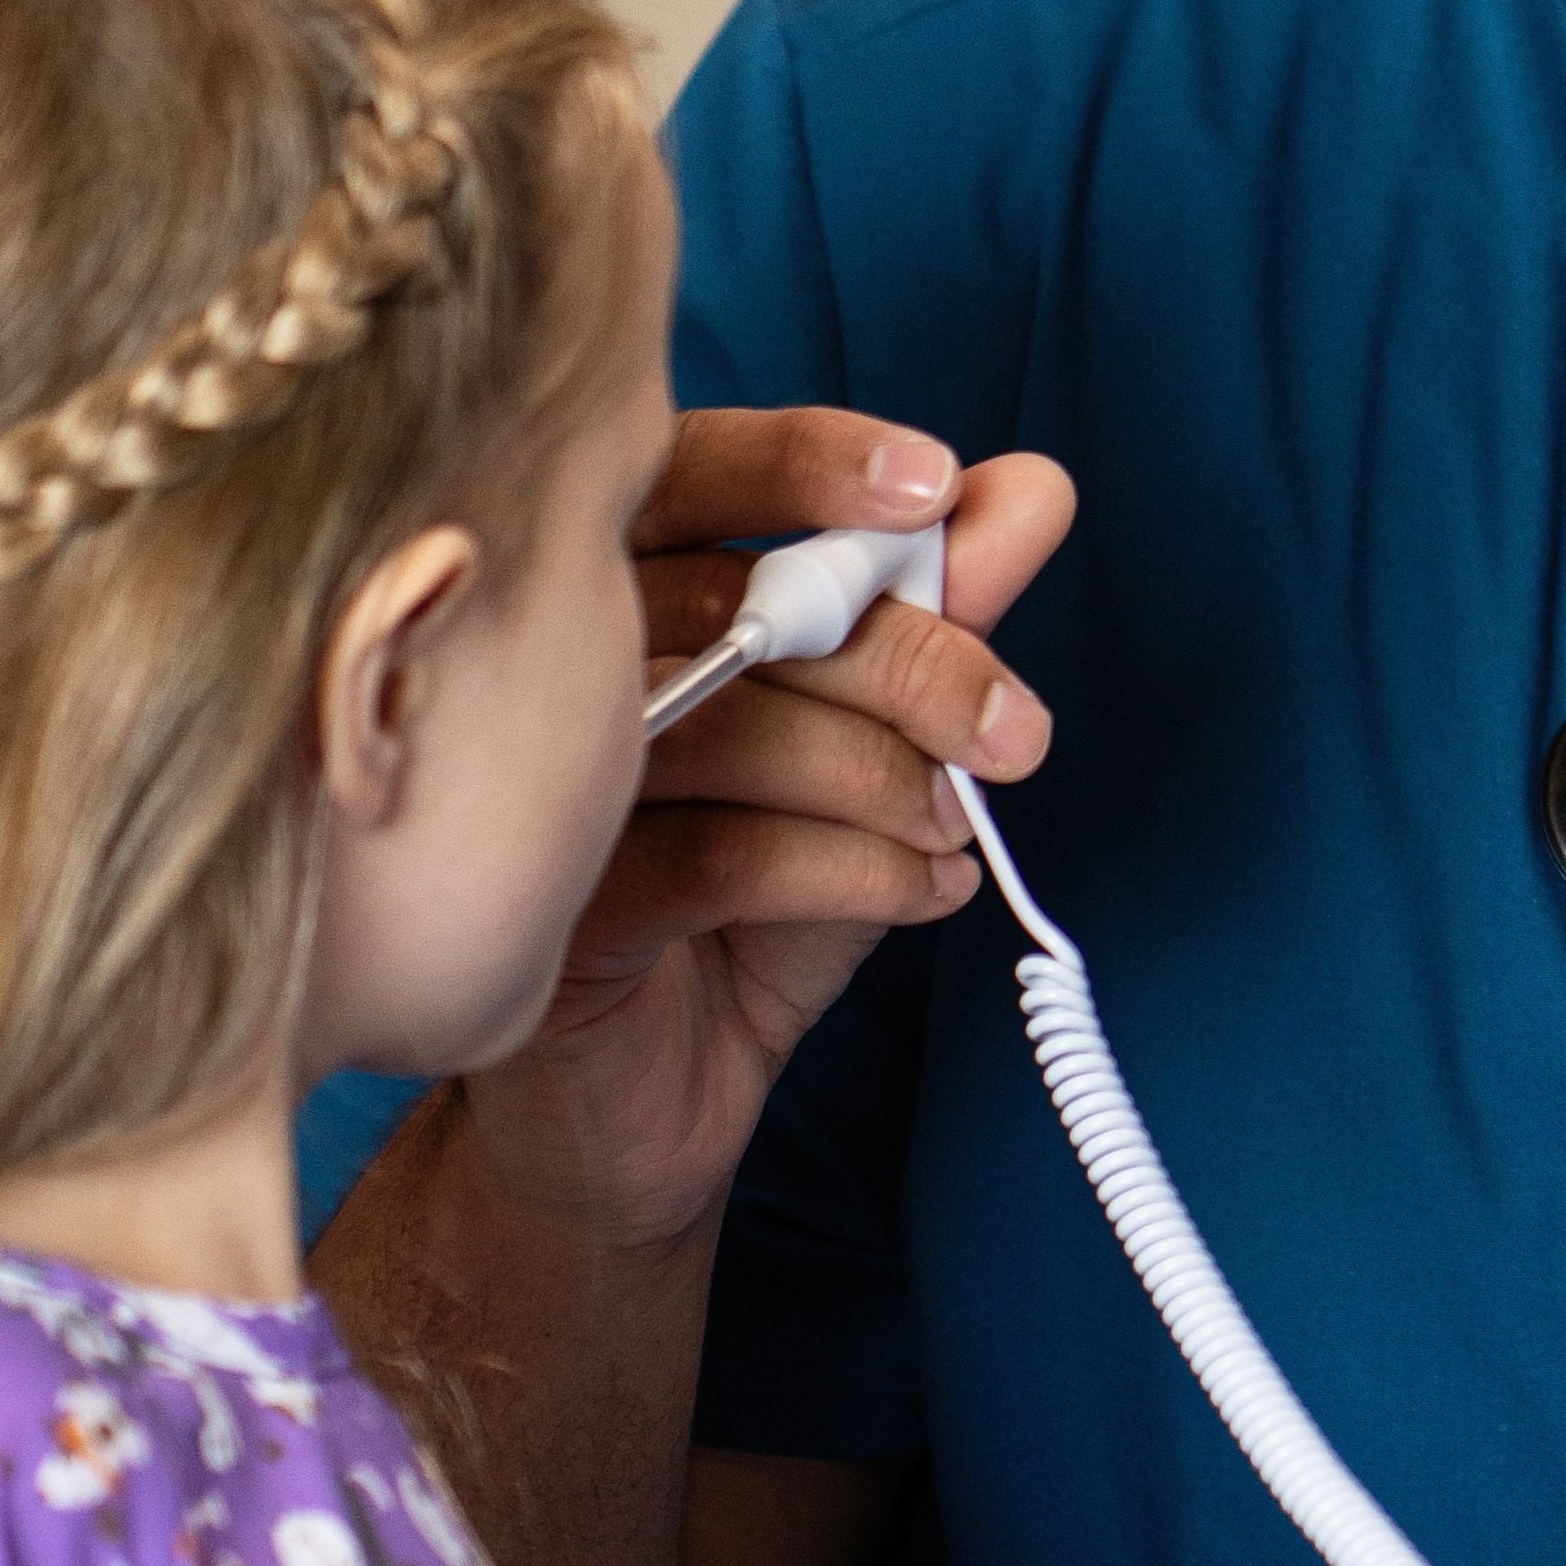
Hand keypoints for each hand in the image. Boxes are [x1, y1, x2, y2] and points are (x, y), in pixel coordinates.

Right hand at [460, 406, 1074, 1258]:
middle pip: (734, 600)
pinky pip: (720, 855)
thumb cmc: (745, 901)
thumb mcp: (868, 745)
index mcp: (622, 592)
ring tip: (954, 833)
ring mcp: (537, 784)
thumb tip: (1028, 490)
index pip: (690, 472)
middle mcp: (556, 666)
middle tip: (1015, 729)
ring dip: (887, 778)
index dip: (804, 460)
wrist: (655, 1105)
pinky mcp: (549, 907)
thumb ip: (935, 611)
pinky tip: (918, 891)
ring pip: (734, 725)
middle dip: (911, 655)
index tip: (935, 483)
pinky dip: (852, 869)